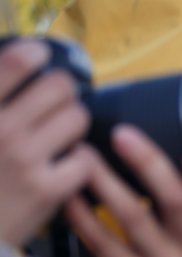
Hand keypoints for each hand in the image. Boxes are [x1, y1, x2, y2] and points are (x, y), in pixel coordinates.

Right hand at [0, 40, 93, 246]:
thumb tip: (18, 68)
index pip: (13, 63)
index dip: (34, 53)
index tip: (41, 55)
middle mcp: (1, 130)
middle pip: (59, 87)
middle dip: (64, 92)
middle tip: (60, 103)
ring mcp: (26, 160)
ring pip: (77, 118)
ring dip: (74, 123)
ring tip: (63, 134)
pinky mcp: (49, 189)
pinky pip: (85, 158)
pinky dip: (81, 161)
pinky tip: (68, 166)